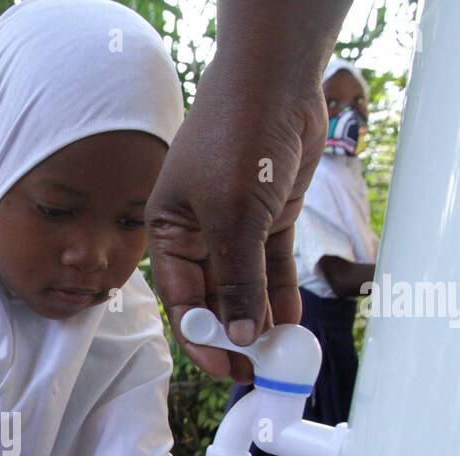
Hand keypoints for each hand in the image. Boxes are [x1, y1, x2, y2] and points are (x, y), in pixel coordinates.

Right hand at [147, 54, 327, 382]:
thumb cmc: (235, 139)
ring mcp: (235, 226)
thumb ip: (239, 280)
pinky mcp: (268, 217)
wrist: (276, 83)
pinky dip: (281, 293)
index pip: (182, 300)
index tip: (224, 366)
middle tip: (256, 369)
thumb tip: (243, 333)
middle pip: (214, 298)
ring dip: (261, 318)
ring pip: (246, 286)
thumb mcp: (232, 218)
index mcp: (168, 232)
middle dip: (235, 333)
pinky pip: (273, 267)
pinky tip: (291, 322)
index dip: (201, 336)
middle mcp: (198, 233)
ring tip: (278, 353)